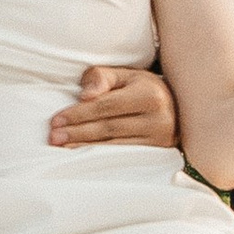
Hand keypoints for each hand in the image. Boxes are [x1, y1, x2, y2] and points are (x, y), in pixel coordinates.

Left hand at [48, 62, 182, 149]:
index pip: (106, 106)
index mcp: (148, 94)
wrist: (179, 108)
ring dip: (85, 148)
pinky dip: (101, 157)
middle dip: (78, 133)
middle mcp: (158, 118)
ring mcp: (159, 140)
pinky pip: (123, 157)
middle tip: (54, 137)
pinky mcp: (158, 154)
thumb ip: (102, 78)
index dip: (79, 114)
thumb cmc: (143, 88)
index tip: (55, 120)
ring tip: (62, 148)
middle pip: (108, 128)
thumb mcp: (125, 75)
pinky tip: (83, 157)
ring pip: (115, 145)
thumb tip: (84, 96)